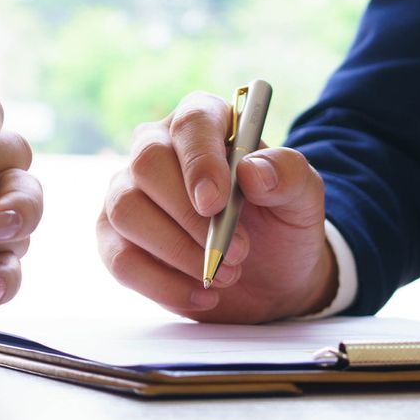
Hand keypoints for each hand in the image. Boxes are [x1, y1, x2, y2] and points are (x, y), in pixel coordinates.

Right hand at [97, 91, 336, 322]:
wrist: (272, 277)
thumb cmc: (281, 223)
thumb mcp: (303, 198)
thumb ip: (288, 175)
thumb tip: (252, 171)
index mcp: (205, 123)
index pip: (191, 124)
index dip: (200, 161)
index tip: (216, 203)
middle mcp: (158, 149)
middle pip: (146, 164)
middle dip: (190, 217)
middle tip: (238, 252)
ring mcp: (129, 193)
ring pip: (126, 211)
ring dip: (178, 252)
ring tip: (226, 275)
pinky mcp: (116, 239)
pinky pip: (120, 259)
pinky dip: (164, 285)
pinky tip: (202, 295)